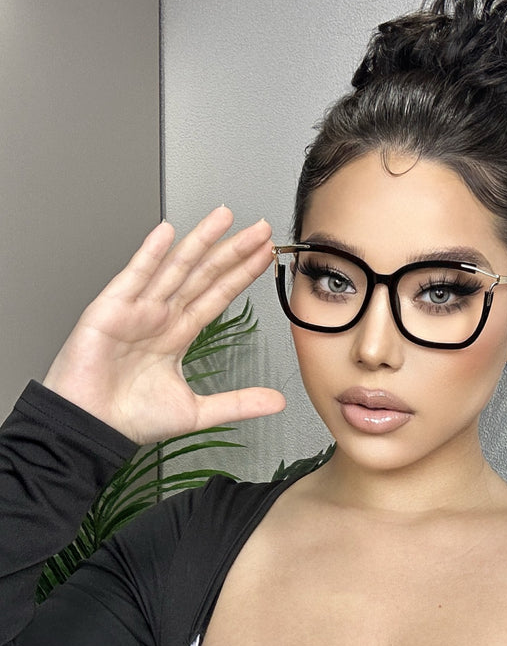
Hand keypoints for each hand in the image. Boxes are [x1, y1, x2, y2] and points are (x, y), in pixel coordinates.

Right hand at [42, 208, 285, 443]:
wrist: (92, 428)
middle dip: (232, 251)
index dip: (241, 275)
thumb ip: (238, 403)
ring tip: (225, 217)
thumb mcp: (197, 411)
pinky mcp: (111, 309)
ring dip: (200, 241)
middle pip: (204, 275)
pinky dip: (149, 253)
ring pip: (176, 267)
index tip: (265, 256)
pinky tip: (167, 231)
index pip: (218, 296)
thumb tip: (276, 402)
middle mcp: (160, 316)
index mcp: (177, 334)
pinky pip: (134, 276)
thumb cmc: (129, 418)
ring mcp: (137, 309)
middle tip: (260, 229)